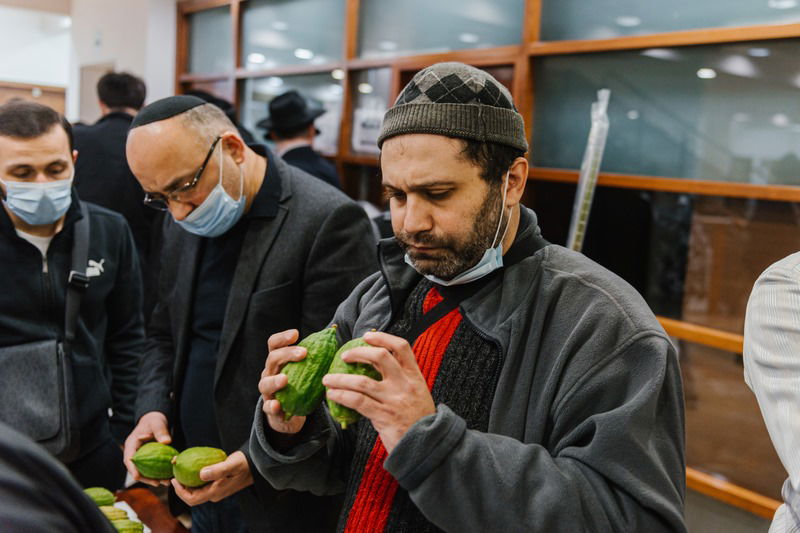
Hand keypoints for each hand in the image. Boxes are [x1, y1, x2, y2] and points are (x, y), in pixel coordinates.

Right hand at [123, 411, 171, 486]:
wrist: (155, 420)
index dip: (132, 469)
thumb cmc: (154, 420)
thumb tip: (166, 442)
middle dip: (145, 478)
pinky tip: (168, 478)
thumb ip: (161, 431)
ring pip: (145, 470)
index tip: (137, 477)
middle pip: (136, 468)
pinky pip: (152, 468)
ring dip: (153, 478)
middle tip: (157, 483)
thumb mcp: (157, 423)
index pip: (128, 459)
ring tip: (165, 483)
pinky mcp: (148, 459)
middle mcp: (134, 452)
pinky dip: (158, 473)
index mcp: (131, 444)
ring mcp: (141, 457)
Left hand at [171, 451, 252, 504]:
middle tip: (174, 473)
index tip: (173, 480)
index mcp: (215, 493)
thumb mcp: (231, 465)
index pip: (192, 499)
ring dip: (187, 482)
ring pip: (196, 490)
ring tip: (180, 468)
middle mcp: (214, 494)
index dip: (179, 492)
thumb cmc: (244, 463)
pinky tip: (192, 467)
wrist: (256, 464)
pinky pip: (201, 484)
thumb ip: (217, 470)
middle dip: (180, 486)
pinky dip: (194, 478)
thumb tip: (201, 474)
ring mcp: (216, 490)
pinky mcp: (218, 484)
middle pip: (192, 496)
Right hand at [258, 329, 307, 433]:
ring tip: (285, 379)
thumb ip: (315, 356)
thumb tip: (334, 333)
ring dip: (275, 380)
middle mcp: (269, 373)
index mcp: (278, 361)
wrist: (289, 414)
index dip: (283, 338)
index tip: (296, 334)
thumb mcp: (306, 370)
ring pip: (265, 383)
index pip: (274, 345)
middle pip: (272, 359)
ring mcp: (268, 391)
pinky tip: (278, 405)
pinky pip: (268, 407)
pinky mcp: (270, 409)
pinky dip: (272, 406)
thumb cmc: (300, 386)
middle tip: (303, 353)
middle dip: (287, 354)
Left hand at [322, 331, 434, 452]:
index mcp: (414, 376)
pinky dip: (341, 396)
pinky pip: (357, 401)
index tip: (367, 336)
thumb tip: (372, 365)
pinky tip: (332, 395)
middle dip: (358, 353)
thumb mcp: (416, 393)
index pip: (401, 347)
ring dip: (340, 379)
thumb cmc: (418, 420)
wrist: (428, 446)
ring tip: (328, 379)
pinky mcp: (384, 416)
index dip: (383, 338)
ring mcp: (394, 400)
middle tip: (344, 356)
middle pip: (380, 357)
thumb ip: (399, 379)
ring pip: (362, 381)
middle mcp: (404, 384)